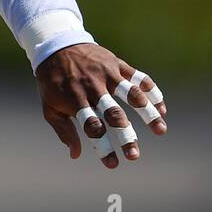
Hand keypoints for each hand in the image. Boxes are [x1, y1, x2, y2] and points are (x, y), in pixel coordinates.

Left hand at [35, 43, 167, 168]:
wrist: (56, 46)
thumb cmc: (52, 83)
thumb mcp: (50, 107)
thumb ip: (64, 130)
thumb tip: (75, 155)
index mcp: (75, 100)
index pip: (92, 127)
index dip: (103, 147)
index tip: (113, 164)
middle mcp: (93, 87)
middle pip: (114, 114)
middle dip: (126, 136)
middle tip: (135, 156)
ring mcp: (107, 74)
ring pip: (132, 94)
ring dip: (148, 113)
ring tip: (161, 130)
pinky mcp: (117, 64)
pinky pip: (139, 77)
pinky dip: (152, 92)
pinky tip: (161, 108)